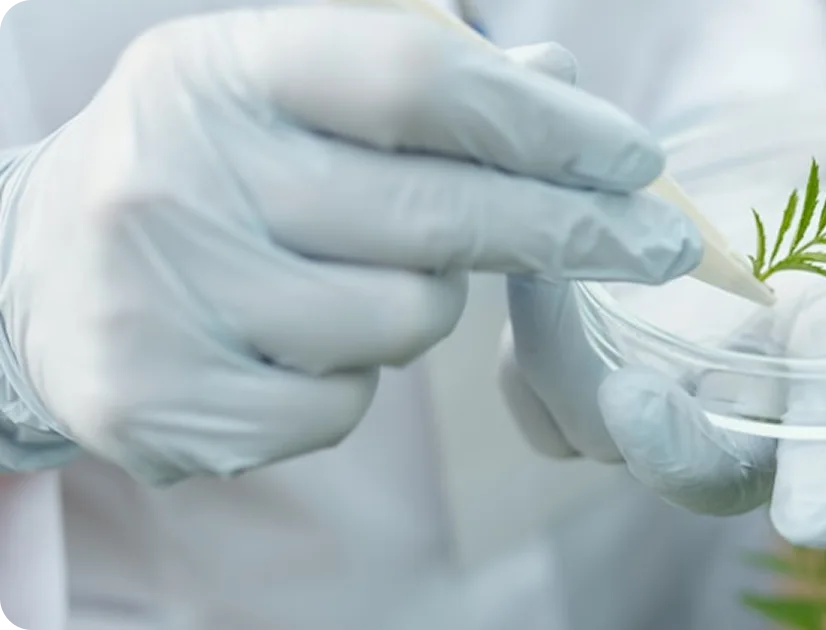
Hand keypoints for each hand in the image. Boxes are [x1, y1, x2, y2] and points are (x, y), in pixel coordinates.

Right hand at [0, 8, 701, 483]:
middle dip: (567, 229)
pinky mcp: (162, 404)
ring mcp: (159, 297)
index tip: (634, 157)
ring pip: (404, 320)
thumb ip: (421, 88)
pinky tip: (294, 343)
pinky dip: (352, 378)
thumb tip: (559, 75)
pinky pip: (342, 406)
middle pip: (433, 211)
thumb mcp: (290, 98)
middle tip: (652, 243)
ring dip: (422, 306)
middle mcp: (176, 174)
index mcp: (217, 70)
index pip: (414, 79)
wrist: (38, 279)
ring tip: (355, 278)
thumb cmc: (204, 173)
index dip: (543, 120)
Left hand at [499, 84, 825, 546]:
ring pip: (600, 434)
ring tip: (549, 276)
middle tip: (628, 401)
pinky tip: (528, 277)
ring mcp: (656, 389)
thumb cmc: (815, 150)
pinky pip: (537, 402)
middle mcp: (743, 393)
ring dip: (570, 375)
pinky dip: (525, 360)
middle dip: (668, 448)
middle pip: (706, 465)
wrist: (719, 151)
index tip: (811, 523)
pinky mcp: (578, 371)